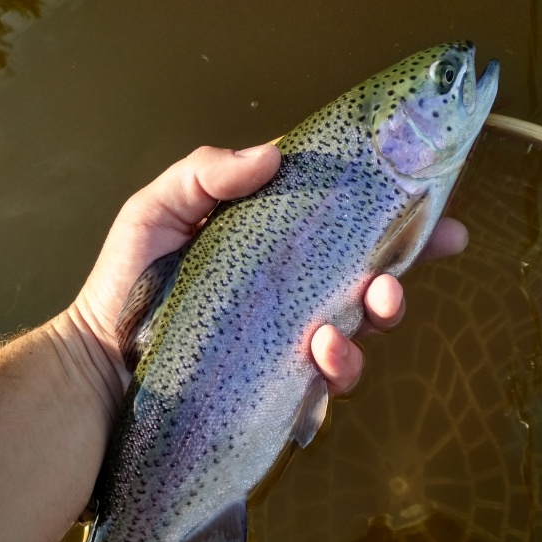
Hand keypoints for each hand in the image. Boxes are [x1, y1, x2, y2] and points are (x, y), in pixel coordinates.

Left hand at [71, 145, 467, 403]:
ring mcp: (287, 345)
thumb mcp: (158, 210)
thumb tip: (272, 153)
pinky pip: (325, 384)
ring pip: (356, 339)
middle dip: (396, 285)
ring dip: (367, 332)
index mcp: (275, 248)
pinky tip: (319, 357)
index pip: (346, 231)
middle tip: (390, 286)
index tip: (440, 217)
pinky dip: (335, 371)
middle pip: (366, 288)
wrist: (100, 361)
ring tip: (341, 329)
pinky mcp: (279, 387)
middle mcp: (291, 296)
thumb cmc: (128, 282)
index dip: (398, 224)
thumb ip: (205, 174)